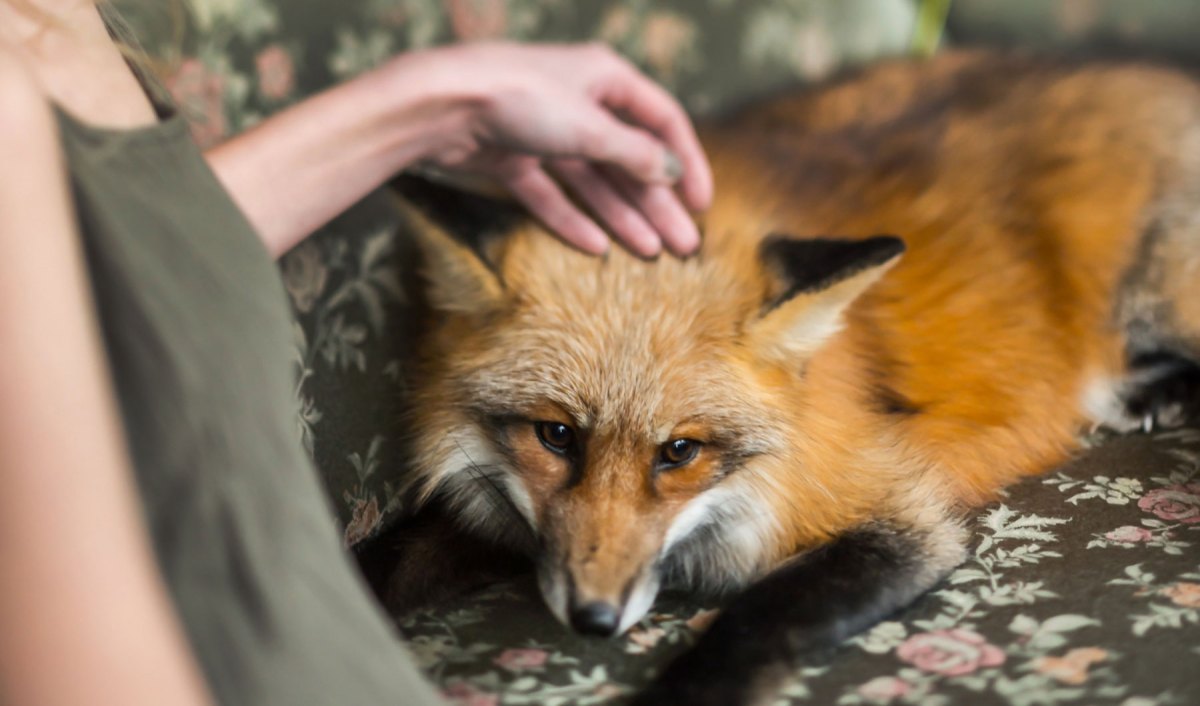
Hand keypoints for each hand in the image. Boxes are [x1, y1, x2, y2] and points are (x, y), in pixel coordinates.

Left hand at [387, 42, 712, 256]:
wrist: (439, 104)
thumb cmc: (518, 97)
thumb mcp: (590, 127)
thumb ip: (634, 154)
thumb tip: (670, 173)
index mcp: (605, 77)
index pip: (662, 121)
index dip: (687, 163)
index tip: (701, 205)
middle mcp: (578, 101)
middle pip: (628, 159)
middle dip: (657, 204)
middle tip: (683, 245)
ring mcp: (543, 131)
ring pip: (592, 181)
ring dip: (622, 217)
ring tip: (650, 254)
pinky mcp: (511, 157)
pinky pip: (550, 194)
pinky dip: (571, 219)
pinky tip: (595, 247)